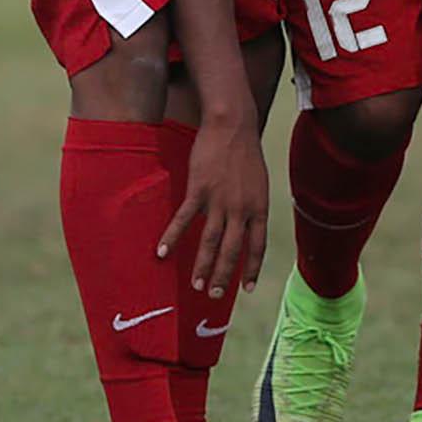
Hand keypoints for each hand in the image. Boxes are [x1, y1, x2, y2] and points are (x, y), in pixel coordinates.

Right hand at [156, 116, 267, 298]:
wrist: (232, 125)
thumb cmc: (245, 152)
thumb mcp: (259, 182)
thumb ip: (252, 205)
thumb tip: (247, 225)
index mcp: (259, 207)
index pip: (257, 246)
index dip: (251, 269)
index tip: (247, 289)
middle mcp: (241, 209)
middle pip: (232, 251)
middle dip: (223, 276)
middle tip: (214, 296)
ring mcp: (219, 201)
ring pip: (210, 242)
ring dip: (202, 266)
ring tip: (196, 286)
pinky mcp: (199, 190)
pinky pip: (184, 220)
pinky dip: (172, 238)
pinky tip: (163, 253)